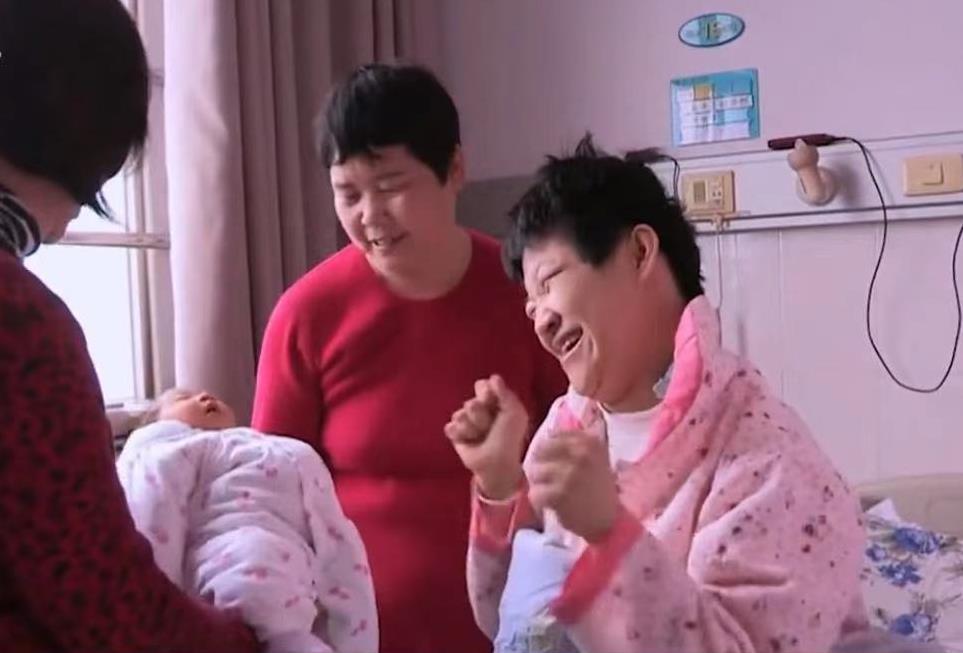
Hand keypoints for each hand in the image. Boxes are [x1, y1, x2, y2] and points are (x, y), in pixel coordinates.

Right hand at [445, 374, 529, 499]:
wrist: (496, 463)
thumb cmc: (509, 438)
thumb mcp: (514, 413)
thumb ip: (505, 393)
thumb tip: (494, 377)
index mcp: (494, 400)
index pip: (482, 386)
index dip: (486, 394)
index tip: (493, 403)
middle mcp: (479, 408)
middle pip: (471, 402)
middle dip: (481, 416)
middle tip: (490, 427)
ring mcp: (466, 420)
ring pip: (460, 415)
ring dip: (472, 428)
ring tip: (481, 437)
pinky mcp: (455, 433)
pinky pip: (451, 427)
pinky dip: (460, 434)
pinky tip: (469, 441)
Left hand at [528, 430, 618, 542]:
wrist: (610, 522)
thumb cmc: (598, 488)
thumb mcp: (593, 458)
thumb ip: (572, 443)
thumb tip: (547, 434)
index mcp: (590, 441)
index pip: (553, 435)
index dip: (548, 450)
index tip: (553, 462)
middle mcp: (581, 453)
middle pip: (540, 451)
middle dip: (540, 465)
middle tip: (548, 479)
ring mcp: (570, 473)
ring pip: (534, 471)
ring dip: (538, 484)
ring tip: (550, 493)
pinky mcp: (560, 494)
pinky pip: (535, 492)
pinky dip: (538, 500)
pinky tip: (549, 504)